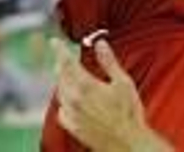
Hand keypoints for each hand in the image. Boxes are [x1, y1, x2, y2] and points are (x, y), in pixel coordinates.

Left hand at [53, 39, 170, 151]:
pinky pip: (61, 110)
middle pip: (61, 77)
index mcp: (85, 85)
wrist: (128, 143)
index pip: (66, 62)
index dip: (59, 50)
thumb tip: (100, 44)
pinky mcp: (73, 127)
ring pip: (60, 93)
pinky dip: (64, 102)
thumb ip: (108, 62)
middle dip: (62, 65)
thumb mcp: (123, 82)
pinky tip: (70, 101)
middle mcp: (74, 99)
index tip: (54, 42)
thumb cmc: (129, 114)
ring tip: (68, 77)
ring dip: (62, 82)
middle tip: (64, 59)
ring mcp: (72, 114)